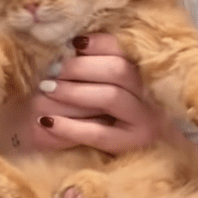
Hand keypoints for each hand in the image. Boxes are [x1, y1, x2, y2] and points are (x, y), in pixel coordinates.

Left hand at [29, 34, 184, 155]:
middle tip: (52, 70)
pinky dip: (69, 126)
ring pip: (110, 96)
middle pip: (119, 70)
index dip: (99, 43)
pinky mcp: (131, 146)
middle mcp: (151, 96)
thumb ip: (86, 66)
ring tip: (46, 89)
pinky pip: (98, 134)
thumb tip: (71, 46)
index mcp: (142, 73)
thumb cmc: (82, 110)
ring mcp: (146, 123)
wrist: (87, 154)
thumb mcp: (86, 85)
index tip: (73, 43)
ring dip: (73, 91)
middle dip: (81, 67)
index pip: (124, 50)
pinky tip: (46, 121)